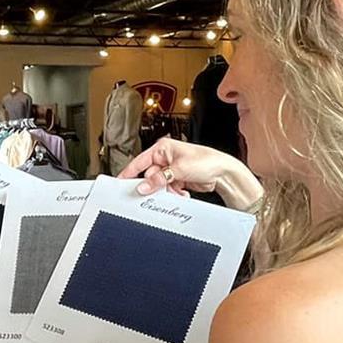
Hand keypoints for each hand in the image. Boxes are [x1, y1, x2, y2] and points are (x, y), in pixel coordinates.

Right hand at [119, 138, 260, 210]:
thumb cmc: (206, 161)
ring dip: (167, 191)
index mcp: (162, 148)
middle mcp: (165, 158)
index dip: (129, 172)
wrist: (223, 173)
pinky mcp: (178, 180)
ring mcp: (171, 170)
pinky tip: (183, 192)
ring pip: (159, 186)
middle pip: (150, 177)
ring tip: (178, 190)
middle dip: (156, 186)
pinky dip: (174, 194)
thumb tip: (142, 186)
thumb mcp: (178, 169)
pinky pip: (168, 190)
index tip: (119, 182)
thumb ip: (158, 179)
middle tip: (161, 189)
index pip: (139, 161)